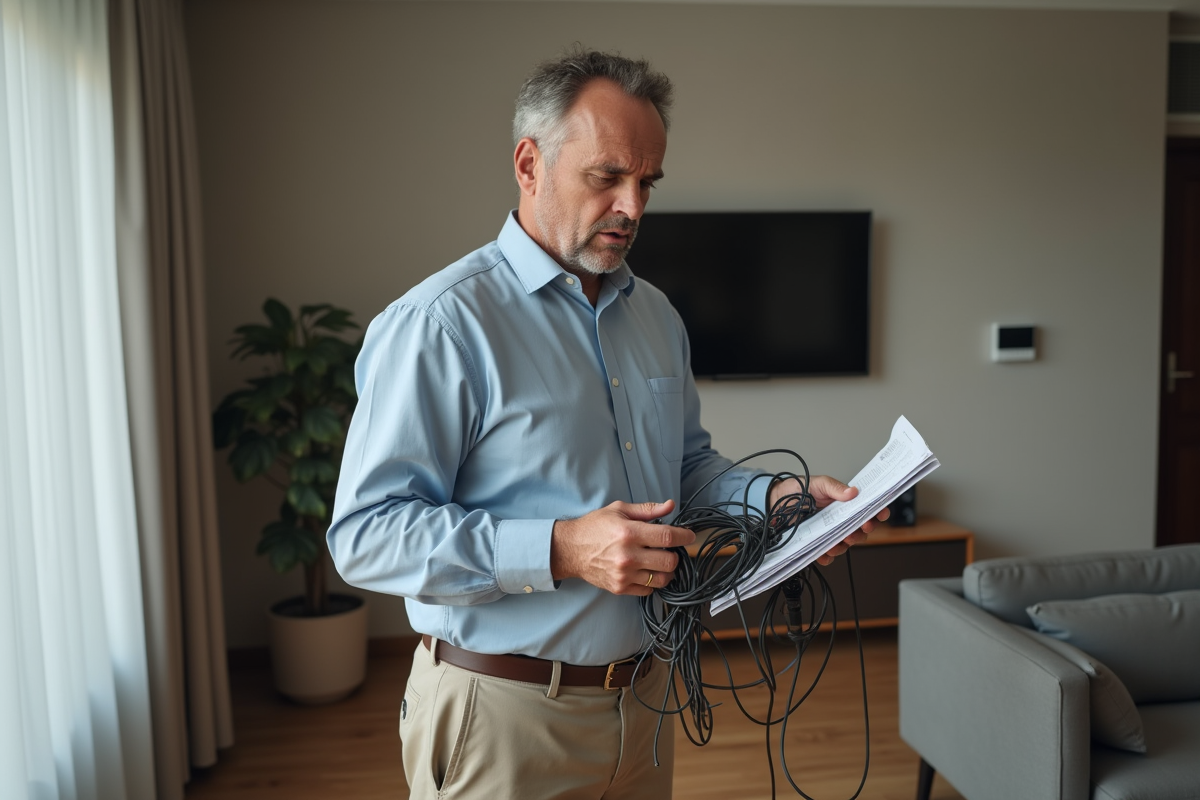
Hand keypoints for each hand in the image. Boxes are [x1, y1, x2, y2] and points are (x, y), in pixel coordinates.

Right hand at [551, 500, 695, 595]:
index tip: (689, 535)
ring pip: (662, 579)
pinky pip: (649, 590)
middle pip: (669, 562)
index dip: (684, 536)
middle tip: (670, 549)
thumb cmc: (594, 527)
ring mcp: (624, 574)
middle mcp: (628, 556)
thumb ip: (647, 509)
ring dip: (667, 571)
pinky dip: (652, 581)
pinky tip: (646, 571)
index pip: (667, 537)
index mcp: (629, 533)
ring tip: (660, 561)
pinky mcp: (620, 588)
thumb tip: (670, 506)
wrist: (570, 549)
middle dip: (675, 554)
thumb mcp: (619, 510)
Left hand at [769, 476, 888, 565]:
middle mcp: (840, 520)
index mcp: (845, 504)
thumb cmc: (798, 490)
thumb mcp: (818, 484)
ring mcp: (829, 533)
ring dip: (845, 545)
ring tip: (839, 540)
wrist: (775, 502)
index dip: (877, 513)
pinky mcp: (817, 544)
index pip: (867, 510)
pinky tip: (823, 552)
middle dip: (862, 532)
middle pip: (860, 531)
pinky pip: (827, 556)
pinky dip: (826, 556)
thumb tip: (853, 492)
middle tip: (860, 528)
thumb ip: (834, 488)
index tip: (881, 515)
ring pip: (845, 545)